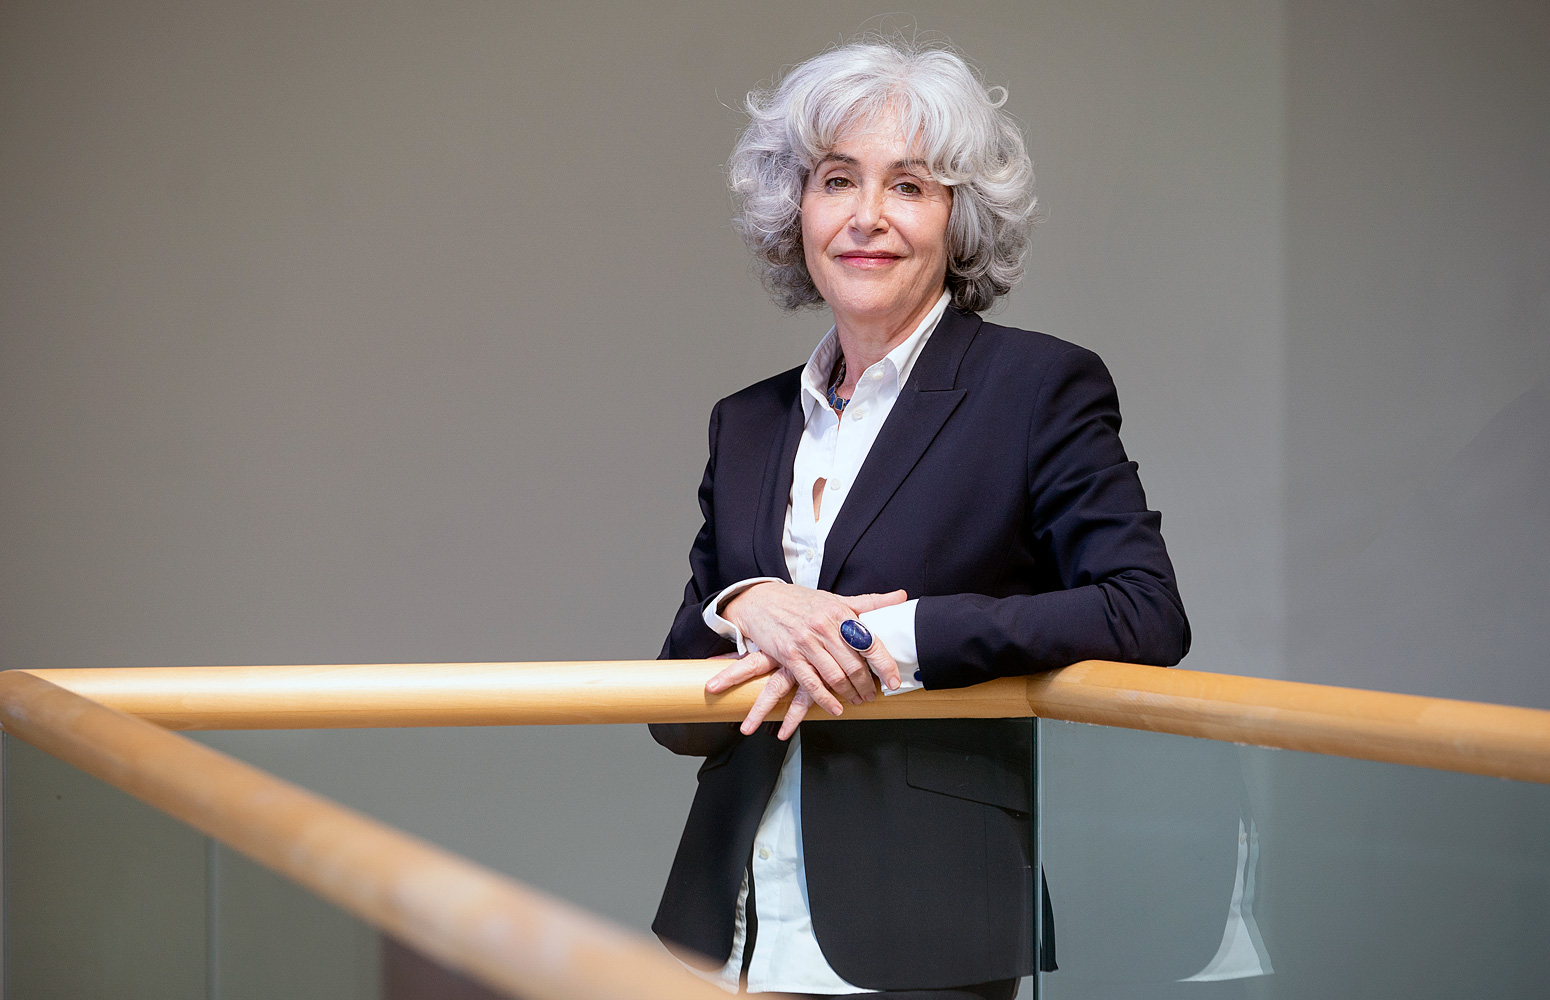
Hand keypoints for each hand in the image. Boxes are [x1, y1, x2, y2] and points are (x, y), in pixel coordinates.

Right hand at [704, 583, 905, 733]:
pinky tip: (836, 707)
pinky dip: (826, 700)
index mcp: (839, 612)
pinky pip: (811, 683)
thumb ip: (869, 602)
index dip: (885, 666)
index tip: (893, 681)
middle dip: (867, 685)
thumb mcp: (835, 598)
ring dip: (849, 693)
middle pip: (854, 665)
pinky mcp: (789, 655)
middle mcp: (824, 627)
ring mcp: (805, 642)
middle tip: (873, 695)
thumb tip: (901, 597)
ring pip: (835, 676)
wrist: (761, 601)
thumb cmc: (800, 601)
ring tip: (857, 699)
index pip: (870, 642)